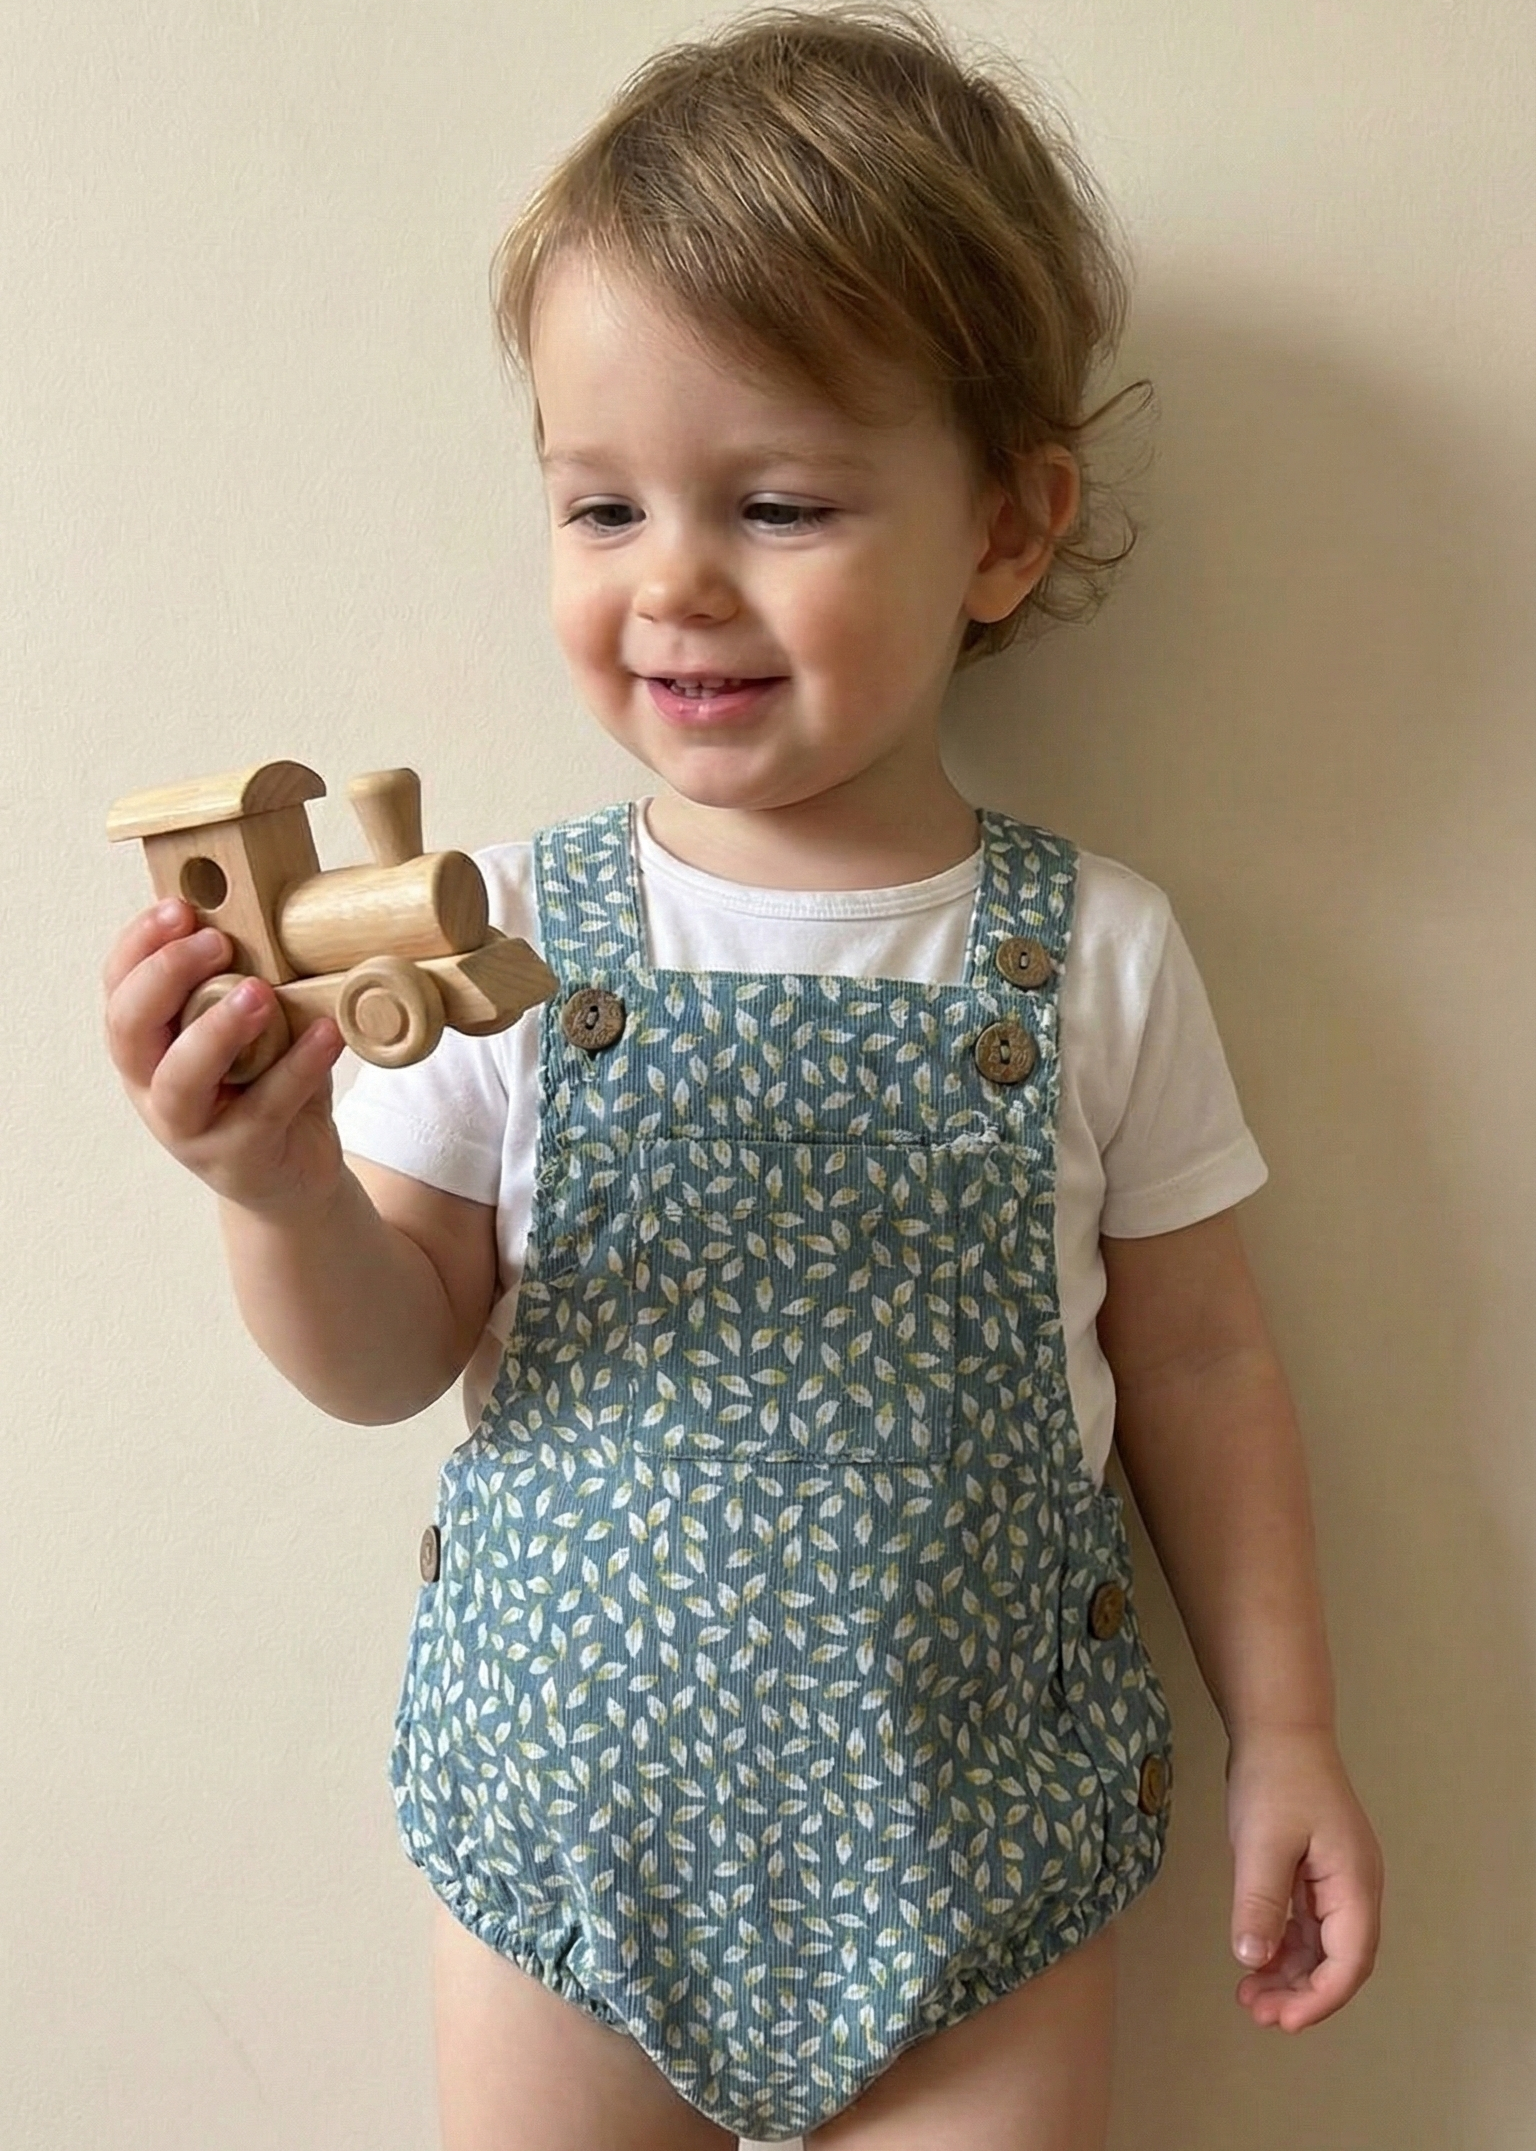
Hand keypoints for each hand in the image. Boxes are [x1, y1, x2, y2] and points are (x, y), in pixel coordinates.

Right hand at [103, 897, 345, 1217]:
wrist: (295, 1174)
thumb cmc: (267, 1085)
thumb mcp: (249, 1030)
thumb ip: (241, 985)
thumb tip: (263, 916)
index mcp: (146, 1046)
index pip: (118, 988)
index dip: (139, 945)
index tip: (179, 908)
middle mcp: (152, 1088)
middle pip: (129, 1028)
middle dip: (165, 976)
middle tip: (216, 942)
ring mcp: (190, 1129)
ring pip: (180, 1080)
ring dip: (217, 1030)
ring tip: (260, 992)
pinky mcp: (240, 1157)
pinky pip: (264, 1109)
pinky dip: (298, 1066)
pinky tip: (326, 1032)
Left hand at [1225, 1725, 1382, 2030]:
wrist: (1279, 1729)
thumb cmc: (1276, 1781)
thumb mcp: (1262, 1842)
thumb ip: (1260, 1902)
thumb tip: (1252, 1960)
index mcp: (1354, 1884)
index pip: (1349, 1961)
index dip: (1318, 1998)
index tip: (1281, 2021)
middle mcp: (1355, 1888)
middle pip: (1339, 1960)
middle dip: (1302, 1994)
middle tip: (1257, 2013)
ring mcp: (1338, 1881)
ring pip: (1322, 1946)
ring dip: (1290, 1975)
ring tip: (1249, 1997)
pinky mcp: (1316, 1873)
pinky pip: (1308, 1925)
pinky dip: (1285, 1947)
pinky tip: (1255, 1961)